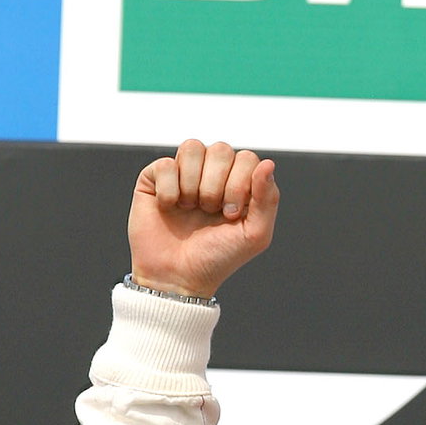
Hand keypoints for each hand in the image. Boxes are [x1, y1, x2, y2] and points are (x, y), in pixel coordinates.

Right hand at [128, 139, 278, 298]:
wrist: (177, 277)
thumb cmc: (217, 258)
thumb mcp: (254, 235)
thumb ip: (267, 199)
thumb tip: (268, 163)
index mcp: (238, 183)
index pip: (247, 158)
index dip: (240, 184)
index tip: (230, 215)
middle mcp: (212, 173)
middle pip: (221, 150)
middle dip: (216, 186)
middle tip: (209, 212)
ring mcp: (184, 172)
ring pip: (193, 147)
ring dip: (193, 184)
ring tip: (189, 208)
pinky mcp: (156, 176)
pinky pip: (166, 163)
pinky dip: (170, 190)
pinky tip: (169, 207)